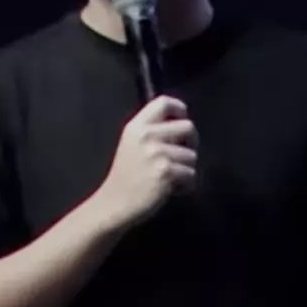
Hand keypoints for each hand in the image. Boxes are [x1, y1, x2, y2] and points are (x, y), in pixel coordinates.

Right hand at [100, 95, 198, 226]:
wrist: (114, 204)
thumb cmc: (125, 177)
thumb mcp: (131, 144)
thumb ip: (151, 131)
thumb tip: (181, 124)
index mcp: (137, 127)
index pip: (163, 102)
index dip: (179, 108)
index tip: (183, 119)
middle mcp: (147, 136)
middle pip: (188, 127)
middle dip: (192, 142)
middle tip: (183, 156)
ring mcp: (157, 153)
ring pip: (192, 156)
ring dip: (186, 170)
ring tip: (169, 179)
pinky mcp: (166, 172)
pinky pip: (191, 175)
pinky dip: (185, 186)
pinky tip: (170, 190)